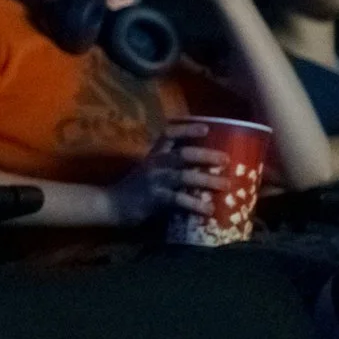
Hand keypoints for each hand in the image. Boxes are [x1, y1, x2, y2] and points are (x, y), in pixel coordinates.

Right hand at [108, 130, 235, 225]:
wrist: (112, 204)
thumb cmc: (137, 187)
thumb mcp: (150, 169)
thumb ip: (169, 165)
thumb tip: (202, 164)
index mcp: (154, 154)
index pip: (169, 134)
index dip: (187, 129)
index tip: (207, 128)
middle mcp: (155, 163)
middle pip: (182, 154)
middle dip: (206, 155)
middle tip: (227, 159)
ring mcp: (155, 180)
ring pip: (184, 176)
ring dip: (207, 180)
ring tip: (226, 185)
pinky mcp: (155, 198)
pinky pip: (178, 200)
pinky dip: (195, 204)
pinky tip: (209, 210)